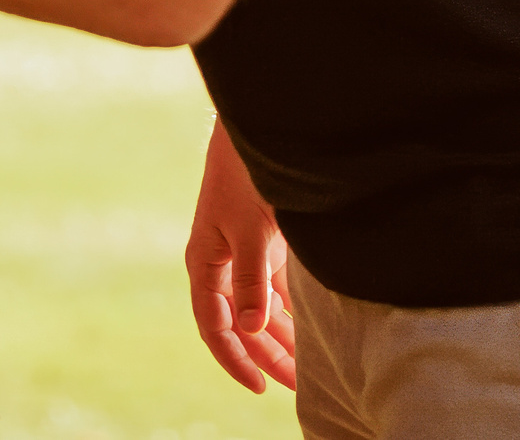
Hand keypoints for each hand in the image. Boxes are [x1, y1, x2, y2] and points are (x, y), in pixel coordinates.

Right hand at [185, 118, 296, 393]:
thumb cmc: (245, 177)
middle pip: (240, 324)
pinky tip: (314, 329)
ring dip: (282, 336)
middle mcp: (221, 264)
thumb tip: (251, 328)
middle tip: (297, 387)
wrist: (256, 132)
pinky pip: (276, 290)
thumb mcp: (249, 231)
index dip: (235, 359)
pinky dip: (292, 311)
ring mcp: (243, 255)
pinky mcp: (264, 244)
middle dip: (266, 356)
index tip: (260, 386)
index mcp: (205, 263)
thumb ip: (251, 281)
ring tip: (310, 366)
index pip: (215, 326)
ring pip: (260, 309)